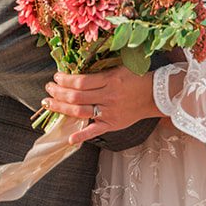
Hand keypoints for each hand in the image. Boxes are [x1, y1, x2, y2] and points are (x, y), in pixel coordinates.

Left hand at [42, 66, 165, 143]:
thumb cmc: (137, 79)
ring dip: (61, 108)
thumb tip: (78, 70)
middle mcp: (108, 97)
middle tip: (48, 88)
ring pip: (80, 112)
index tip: (57, 77)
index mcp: (110, 80)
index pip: (81, 81)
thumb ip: (100, 70)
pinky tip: (69, 138)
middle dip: (58, 92)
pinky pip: (95, 131)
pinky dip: (82, 136)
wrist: (156, 95)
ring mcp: (110, 112)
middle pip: (76, 97)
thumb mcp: (120, 68)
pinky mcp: (113, 124)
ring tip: (49, 103)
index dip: (65, 80)